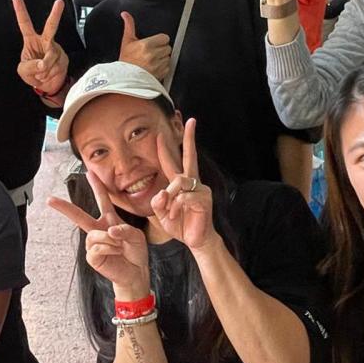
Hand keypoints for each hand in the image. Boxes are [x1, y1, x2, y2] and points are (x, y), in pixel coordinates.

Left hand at [13, 0, 68, 95]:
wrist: (48, 85)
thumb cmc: (32, 74)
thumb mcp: (23, 71)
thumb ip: (30, 66)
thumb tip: (43, 63)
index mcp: (31, 40)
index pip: (25, 24)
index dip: (20, 11)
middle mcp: (45, 41)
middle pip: (50, 26)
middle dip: (55, 14)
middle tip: (59, 2)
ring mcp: (56, 49)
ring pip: (50, 56)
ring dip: (44, 70)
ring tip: (41, 74)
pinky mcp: (64, 58)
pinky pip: (56, 66)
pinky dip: (50, 74)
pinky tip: (49, 75)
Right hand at [49, 168, 150, 298]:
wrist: (136, 272)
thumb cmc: (135, 252)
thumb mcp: (136, 236)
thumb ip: (124, 229)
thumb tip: (109, 230)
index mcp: (109, 220)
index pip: (102, 200)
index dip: (97, 186)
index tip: (89, 172)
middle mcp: (98, 230)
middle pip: (79, 216)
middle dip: (64, 207)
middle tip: (49, 199)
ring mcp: (93, 243)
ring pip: (94, 235)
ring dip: (110, 240)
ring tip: (120, 247)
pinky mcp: (92, 257)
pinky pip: (96, 248)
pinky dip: (109, 249)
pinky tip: (115, 253)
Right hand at [119, 12, 171, 81]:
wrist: (124, 79)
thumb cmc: (125, 61)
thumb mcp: (126, 41)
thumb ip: (129, 25)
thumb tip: (125, 14)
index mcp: (145, 45)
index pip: (164, 38)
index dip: (160, 40)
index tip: (154, 44)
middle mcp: (152, 55)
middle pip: (167, 47)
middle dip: (161, 49)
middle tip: (151, 53)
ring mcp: (157, 66)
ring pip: (168, 57)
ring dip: (162, 58)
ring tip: (152, 61)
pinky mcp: (160, 74)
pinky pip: (168, 68)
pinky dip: (163, 68)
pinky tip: (154, 68)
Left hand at [150, 117, 216, 252]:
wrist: (197, 241)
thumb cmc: (180, 226)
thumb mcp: (162, 214)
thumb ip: (158, 202)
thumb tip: (162, 193)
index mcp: (181, 184)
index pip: (173, 162)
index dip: (165, 149)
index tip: (160, 134)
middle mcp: (192, 182)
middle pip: (191, 156)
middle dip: (190, 138)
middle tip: (192, 121)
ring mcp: (200, 189)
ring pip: (179, 181)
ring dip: (170, 196)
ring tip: (170, 212)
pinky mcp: (204, 199)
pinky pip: (184, 197)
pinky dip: (176, 207)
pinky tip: (176, 216)